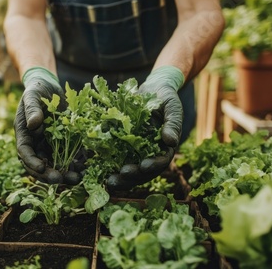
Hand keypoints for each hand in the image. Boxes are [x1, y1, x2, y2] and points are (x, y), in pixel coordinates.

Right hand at [15, 67, 70, 183]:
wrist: (50, 87)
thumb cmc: (37, 90)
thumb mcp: (32, 96)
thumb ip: (32, 110)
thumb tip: (33, 124)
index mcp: (25, 136)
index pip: (25, 154)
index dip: (32, 163)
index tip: (42, 168)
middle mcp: (37, 145)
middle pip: (41, 165)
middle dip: (50, 174)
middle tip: (62, 179)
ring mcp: (51, 146)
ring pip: (57, 165)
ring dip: (66, 173)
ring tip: (78, 178)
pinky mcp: (65, 143)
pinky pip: (71, 157)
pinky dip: (78, 163)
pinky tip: (87, 166)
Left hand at [106, 66, 184, 189]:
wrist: (151, 89)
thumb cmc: (165, 97)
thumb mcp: (171, 107)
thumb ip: (172, 123)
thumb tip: (171, 142)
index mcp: (165, 148)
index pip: (161, 162)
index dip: (153, 166)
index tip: (143, 166)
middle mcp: (150, 153)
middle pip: (143, 172)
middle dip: (132, 177)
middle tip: (120, 177)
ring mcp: (136, 152)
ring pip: (129, 170)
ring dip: (120, 178)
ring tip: (109, 181)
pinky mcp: (122, 147)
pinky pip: (116, 159)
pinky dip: (108, 167)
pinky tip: (98, 171)